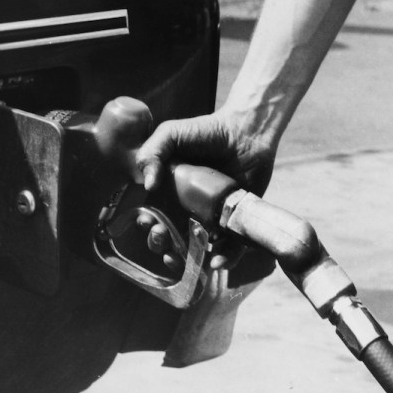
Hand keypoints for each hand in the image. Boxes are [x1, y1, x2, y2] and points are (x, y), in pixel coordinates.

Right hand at [135, 108, 276, 274]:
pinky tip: (216, 261)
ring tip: (180, 257)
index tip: (147, 222)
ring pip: (196, 248)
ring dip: (185, 259)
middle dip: (160, 243)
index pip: (152, 215)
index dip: (147, 224)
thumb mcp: (171, 134)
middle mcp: (188, 208)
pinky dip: (224, 258)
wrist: (246, 131)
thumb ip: (152, 152)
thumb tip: (148, 185)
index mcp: (169, 191)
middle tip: (162, 237)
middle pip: (169, 236)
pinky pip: (230, 247)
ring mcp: (212, 217)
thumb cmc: (207, 131)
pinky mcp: (235, 220)